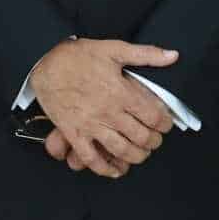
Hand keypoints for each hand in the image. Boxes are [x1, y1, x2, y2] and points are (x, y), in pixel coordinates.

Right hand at [31, 38, 180, 176]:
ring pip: (121, 150)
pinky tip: (115, 170)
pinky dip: (104, 168)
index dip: (164, 124)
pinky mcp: (74, 133)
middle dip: (154, 141)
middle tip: (155, 139)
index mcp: (121, 92)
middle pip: (141, 137)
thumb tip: (173, 56)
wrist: (45, 64)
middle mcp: (109, 112)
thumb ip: (146, 54)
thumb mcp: (114, 49)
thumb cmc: (78, 56)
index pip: (153, 116)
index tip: (165, 124)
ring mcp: (91, 125)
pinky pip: (91, 158)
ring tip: (141, 153)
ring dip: (136, 156)